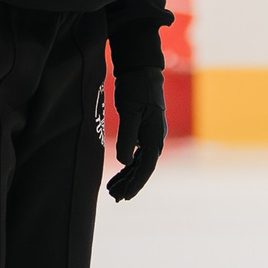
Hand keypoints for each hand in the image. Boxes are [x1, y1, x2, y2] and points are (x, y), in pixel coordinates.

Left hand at [106, 67, 166, 200]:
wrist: (139, 70)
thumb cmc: (136, 88)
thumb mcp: (129, 112)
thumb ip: (128, 137)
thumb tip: (125, 163)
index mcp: (155, 135)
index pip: (147, 166)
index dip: (136, 182)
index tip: (125, 195)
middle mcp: (154, 138)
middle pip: (143, 168)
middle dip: (130, 184)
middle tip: (115, 198)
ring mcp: (148, 134)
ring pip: (139, 162)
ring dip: (127, 177)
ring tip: (112, 190)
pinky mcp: (141, 130)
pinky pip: (135, 153)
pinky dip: (126, 165)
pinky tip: (119, 174)